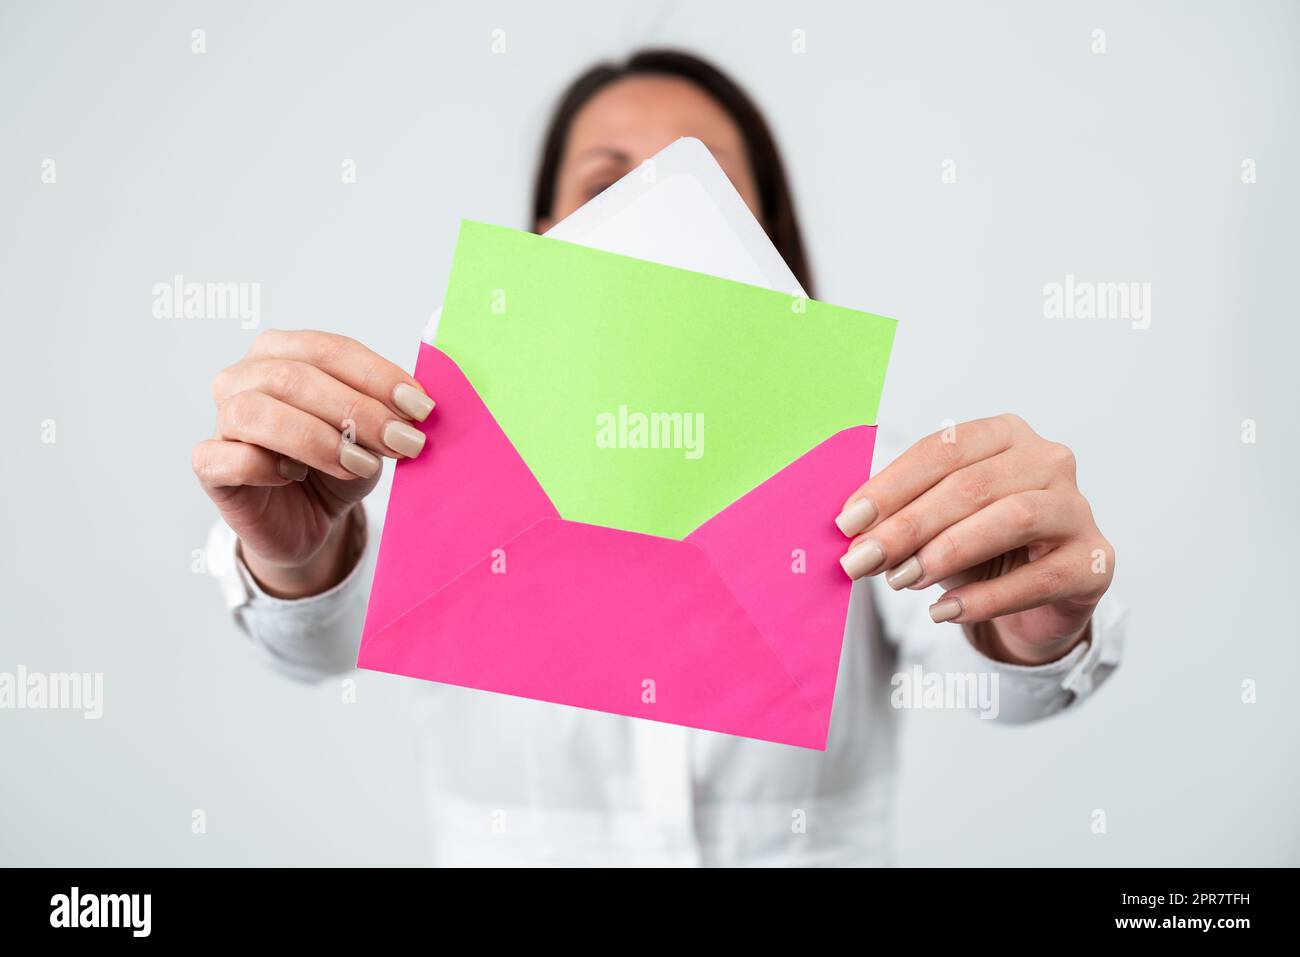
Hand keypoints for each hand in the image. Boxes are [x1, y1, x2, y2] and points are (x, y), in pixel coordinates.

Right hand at [192, 330, 434, 597]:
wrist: (308, 521)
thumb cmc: (337, 467)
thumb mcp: (371, 435)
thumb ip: (386, 413)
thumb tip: (416, 407)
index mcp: (282, 353)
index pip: (328, 350)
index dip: (377, 376)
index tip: (421, 407)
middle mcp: (244, 377)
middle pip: (294, 378)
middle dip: (358, 411)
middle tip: (404, 441)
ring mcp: (221, 420)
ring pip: (255, 412)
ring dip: (319, 439)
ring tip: (362, 465)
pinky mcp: (209, 465)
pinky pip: (231, 457)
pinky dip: (267, 466)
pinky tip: (295, 476)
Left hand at [834, 414, 1114, 664]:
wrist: (1041, 596)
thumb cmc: (983, 546)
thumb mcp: (938, 523)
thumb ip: (902, 517)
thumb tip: (854, 533)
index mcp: (1005, 435)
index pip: (943, 450)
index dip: (891, 485)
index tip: (848, 521)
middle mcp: (1048, 461)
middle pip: (970, 486)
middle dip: (907, 525)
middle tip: (862, 560)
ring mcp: (1077, 509)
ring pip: (1011, 519)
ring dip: (946, 551)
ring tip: (902, 580)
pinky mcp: (1094, 561)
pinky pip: (1038, 578)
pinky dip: (985, 597)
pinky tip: (944, 611)